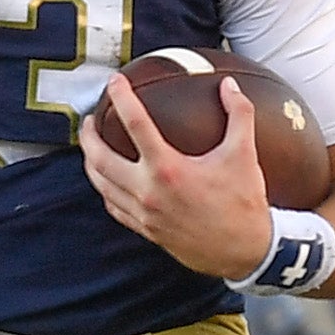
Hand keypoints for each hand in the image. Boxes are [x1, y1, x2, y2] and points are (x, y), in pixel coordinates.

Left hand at [80, 71, 275, 278]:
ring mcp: (144, 214)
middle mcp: (149, 192)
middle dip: (88, 135)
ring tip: (92, 147)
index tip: (115, 82)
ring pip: (101, 184)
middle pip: (100, 158)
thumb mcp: (244, 155)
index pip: (135, 124)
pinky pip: (114, 207)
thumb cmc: (244, 205)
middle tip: (90, 119)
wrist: (245, 252)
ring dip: (91, 162)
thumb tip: (229, 85)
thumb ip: (239, 114)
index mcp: (169, 169)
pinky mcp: (146, 230)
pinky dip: (106, 190)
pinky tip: (109, 181)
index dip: (122, 97)